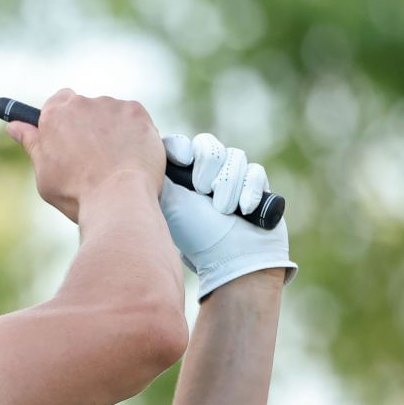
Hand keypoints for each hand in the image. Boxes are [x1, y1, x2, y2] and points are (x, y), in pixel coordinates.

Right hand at [7, 89, 163, 222]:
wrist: (118, 199)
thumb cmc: (77, 193)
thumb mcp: (44, 172)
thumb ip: (32, 144)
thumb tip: (14, 127)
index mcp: (55, 115)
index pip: (57, 101)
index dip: (63, 119)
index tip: (67, 135)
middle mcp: (82, 104)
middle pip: (85, 108)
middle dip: (88, 127)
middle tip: (91, 157)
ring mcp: (111, 106)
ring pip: (110, 113)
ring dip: (111, 130)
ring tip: (113, 162)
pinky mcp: (137, 112)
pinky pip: (133, 118)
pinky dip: (133, 133)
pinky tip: (129, 156)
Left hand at [159, 133, 295, 298]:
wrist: (235, 260)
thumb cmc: (198, 236)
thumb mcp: (171, 204)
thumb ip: (160, 175)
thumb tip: (147, 154)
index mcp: (180, 178)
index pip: (179, 144)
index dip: (181, 146)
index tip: (183, 160)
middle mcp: (205, 175)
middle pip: (208, 144)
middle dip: (208, 165)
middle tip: (202, 190)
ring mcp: (232, 179)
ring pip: (235, 156)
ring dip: (229, 184)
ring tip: (223, 210)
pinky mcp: (256, 186)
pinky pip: (256, 171)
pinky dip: (250, 190)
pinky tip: (244, 209)